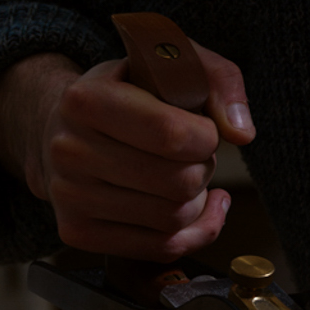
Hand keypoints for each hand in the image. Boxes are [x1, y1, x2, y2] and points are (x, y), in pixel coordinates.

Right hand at [0, 44, 255, 262]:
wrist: (67, 124)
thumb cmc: (131, 91)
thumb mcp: (174, 62)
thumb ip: (220, 81)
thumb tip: (242, 134)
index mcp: (86, 100)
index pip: (171, 135)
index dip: (207, 137)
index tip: (204, 128)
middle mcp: (69, 150)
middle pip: (178, 183)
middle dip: (204, 167)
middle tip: (194, 152)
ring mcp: (69, 196)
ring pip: (173, 219)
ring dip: (197, 198)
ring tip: (182, 172)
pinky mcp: (77, 232)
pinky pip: (160, 248)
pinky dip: (194, 231)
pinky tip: (196, 206)